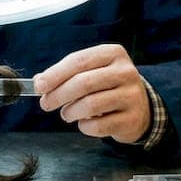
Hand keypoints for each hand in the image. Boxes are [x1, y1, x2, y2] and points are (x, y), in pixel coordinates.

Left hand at [33, 43, 150, 143]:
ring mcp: (131, 95)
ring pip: (90, 105)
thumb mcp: (92, 72)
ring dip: (70, 112)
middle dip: (58, 95)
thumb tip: (40, 82)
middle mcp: (125, 72)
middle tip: (46, 104)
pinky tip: (84, 122)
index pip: (79, 61)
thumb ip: (66, 74)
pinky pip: (99, 125)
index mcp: (113, 53)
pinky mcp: (132, 119)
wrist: (140, 107)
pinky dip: (85, 126)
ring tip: (66, 114)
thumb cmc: (108, 87)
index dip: (55, 74)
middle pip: (83, 83)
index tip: (40, 86)